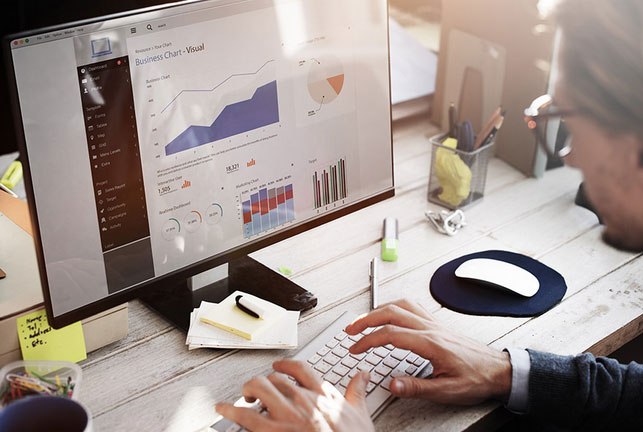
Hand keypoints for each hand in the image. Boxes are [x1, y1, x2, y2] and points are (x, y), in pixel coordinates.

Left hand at [215, 360, 374, 431]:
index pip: (300, 368)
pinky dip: (230, 410)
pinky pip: (245, 416)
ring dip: (248, 390)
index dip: (285, 364)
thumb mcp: (360, 415)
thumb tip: (362, 375)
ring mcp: (286, 414)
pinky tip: (222, 409)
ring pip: (259, 388)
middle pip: (275, 377)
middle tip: (258, 390)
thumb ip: (357, 392)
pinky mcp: (272, 431)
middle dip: (264, 382)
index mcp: (322, 394)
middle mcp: (302, 399)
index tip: (278, 366)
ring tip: (243, 397)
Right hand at [345, 299, 511, 404]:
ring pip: (401, 305)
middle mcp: (430, 328)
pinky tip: (390, 313)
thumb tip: (392, 384)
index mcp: (430, 343)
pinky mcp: (438, 324)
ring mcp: (434, 323)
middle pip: (391, 312)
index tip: (355, 348)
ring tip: (364, 320)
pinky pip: (412, 306)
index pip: (390, 334)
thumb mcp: (447, 391)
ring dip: (379, 309)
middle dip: (366, 319)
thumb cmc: (476, 379)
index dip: (368, 340)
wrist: (498, 370)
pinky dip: (395, 306)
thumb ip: (417, 387)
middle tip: (351, 329)